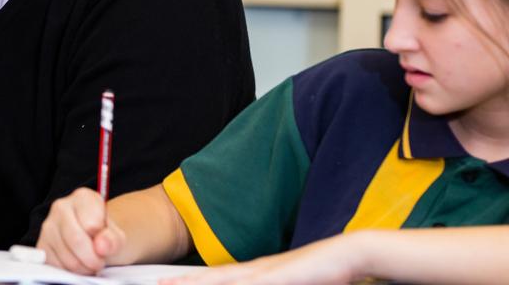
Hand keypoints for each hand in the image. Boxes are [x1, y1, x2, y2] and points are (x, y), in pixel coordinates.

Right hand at [37, 187, 126, 273]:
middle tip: (99, 262)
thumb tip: (101, 246)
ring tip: (89, 262)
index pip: (92, 225)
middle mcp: (61, 207)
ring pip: (66, 256)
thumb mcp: (116, 236)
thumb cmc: (104, 234)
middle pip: (76, 240)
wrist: (92, 239)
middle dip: (92, 259)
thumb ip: (113, 239)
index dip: (102, 241)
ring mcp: (48, 226)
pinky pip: (56, 266)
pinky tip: (76, 263)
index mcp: (83, 197)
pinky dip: (70, 272)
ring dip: (82, 267)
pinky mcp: (41, 245)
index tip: (105, 244)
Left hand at [160, 235, 362, 284]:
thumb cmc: (324, 273)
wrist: (350, 254)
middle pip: (213, 277)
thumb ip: (273, 283)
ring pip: (224, 280)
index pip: (218, 278)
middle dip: (185, 282)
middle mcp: (256, 270)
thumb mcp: (290, 283)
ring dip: (199, 283)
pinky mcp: (279, 276)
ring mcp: (266, 272)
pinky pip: (251, 284)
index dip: (193, 282)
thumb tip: (261, 283)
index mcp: (258, 273)